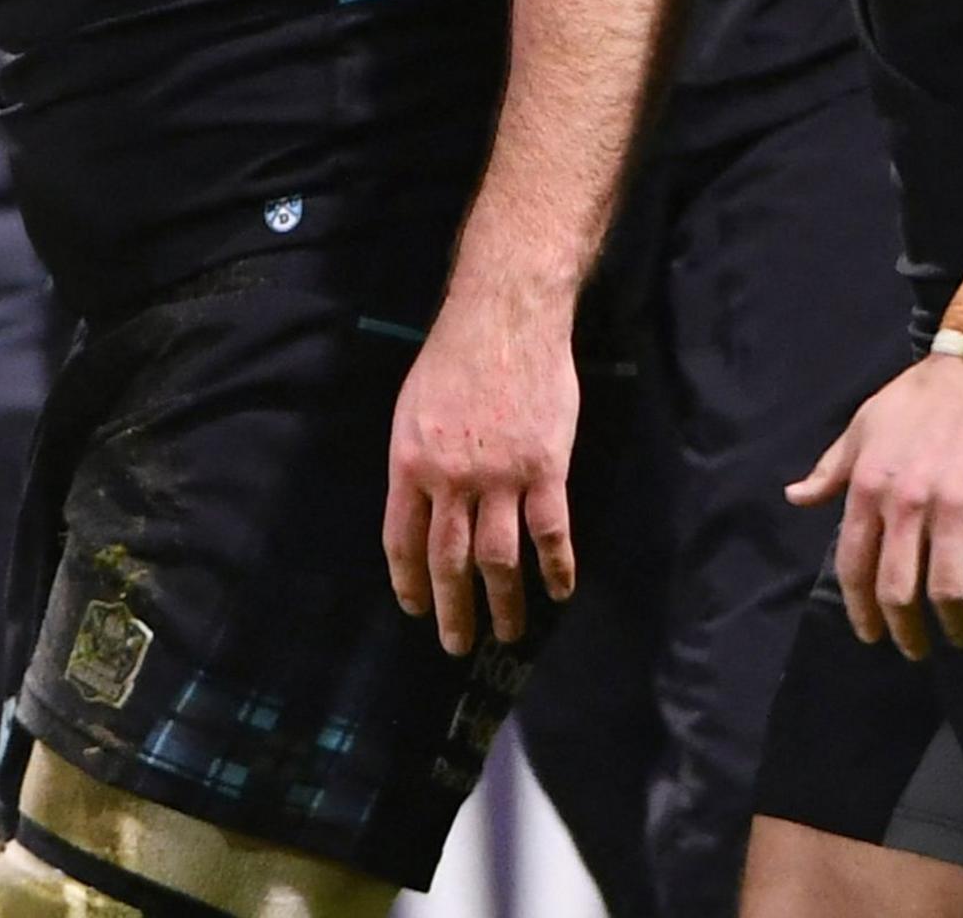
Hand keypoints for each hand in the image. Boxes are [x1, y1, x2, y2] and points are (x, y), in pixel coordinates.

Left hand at [382, 287, 580, 654]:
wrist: (505, 317)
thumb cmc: (453, 356)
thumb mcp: (412, 408)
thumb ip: (415, 461)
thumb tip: (421, 506)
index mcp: (410, 464)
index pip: (403, 541)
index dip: (409, 582)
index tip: (416, 609)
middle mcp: (451, 480)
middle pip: (449, 561)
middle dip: (452, 609)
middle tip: (457, 645)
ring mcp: (501, 478)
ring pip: (500, 559)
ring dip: (504, 603)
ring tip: (508, 634)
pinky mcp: (545, 469)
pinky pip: (551, 532)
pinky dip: (556, 567)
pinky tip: (559, 590)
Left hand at [788, 354, 962, 659]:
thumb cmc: (922, 395)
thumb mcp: (864, 425)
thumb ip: (832, 469)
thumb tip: (795, 498)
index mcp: (869, 485)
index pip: (854, 566)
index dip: (861, 611)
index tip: (872, 635)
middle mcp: (907, 501)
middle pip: (898, 590)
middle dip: (905, 632)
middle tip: (915, 649)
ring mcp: (955, 506)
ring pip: (947, 591)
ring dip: (954, 626)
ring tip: (960, 635)